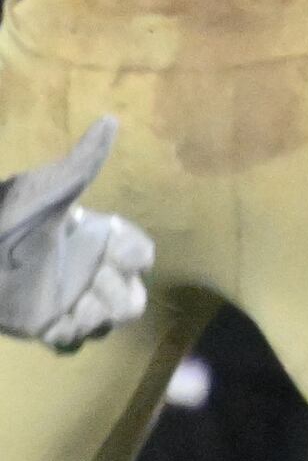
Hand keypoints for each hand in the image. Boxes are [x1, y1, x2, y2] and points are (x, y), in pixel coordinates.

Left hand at [0, 120, 150, 353]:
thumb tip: (111, 119)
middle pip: (134, 297)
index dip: (131, 257)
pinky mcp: (48, 325)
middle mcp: (90, 270)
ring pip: (108, 321)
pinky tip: (48, 323)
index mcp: (97, 238)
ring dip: (90, 316)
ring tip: (63, 308)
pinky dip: (67, 334)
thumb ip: (83, 163)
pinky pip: (76, 341)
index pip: (142, 255)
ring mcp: (71, 300)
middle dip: (114, 294)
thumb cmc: (7, 220)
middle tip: (87, 287)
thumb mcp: (46, 191)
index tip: (109, 250)